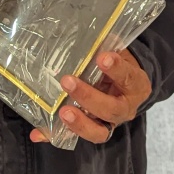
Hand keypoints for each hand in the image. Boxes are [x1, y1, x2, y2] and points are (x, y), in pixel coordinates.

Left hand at [30, 49, 150, 144]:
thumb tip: (88, 35)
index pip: (129, 78)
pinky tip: (37, 133)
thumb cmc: (117, 65)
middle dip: (89, 97)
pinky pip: (71, 137)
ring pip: (98, 132)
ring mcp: (109, 123)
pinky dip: (53, 135)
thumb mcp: (117, 53)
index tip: (103, 58)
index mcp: (135, 86)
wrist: (124, 84)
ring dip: (79, 123)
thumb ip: (106, 48)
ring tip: (62, 112)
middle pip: (112, 110)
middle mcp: (126, 109)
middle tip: (68, 82)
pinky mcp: (90, 130)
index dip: (117, 69)